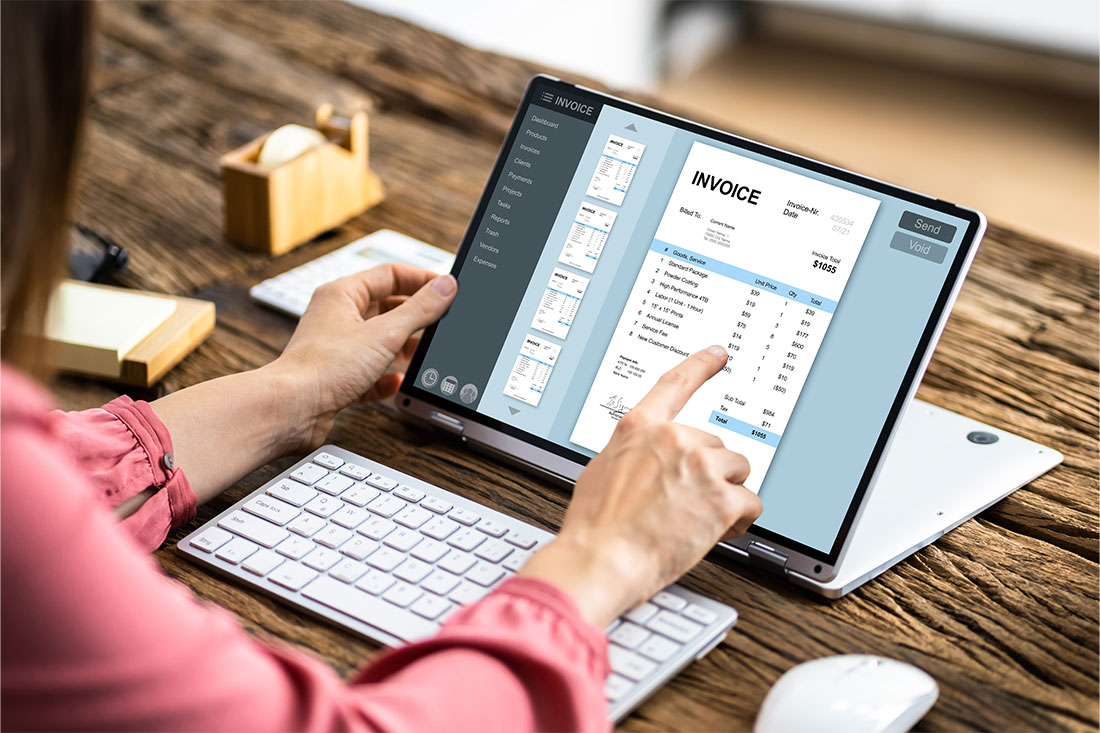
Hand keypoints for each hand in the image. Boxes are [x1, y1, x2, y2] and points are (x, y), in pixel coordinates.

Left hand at [270, 264, 456, 450]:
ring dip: (402, 348)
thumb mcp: (385, 334)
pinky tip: (395, 382)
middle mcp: (337, 316)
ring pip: (379, 340)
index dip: (422, 280)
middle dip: (414, 317)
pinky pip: (369, 371)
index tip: (447, 288)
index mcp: (343, 294)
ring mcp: (336, 347)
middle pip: (386, 307)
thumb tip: (446, 286)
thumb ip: (420, 309)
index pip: (390, 274)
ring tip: (421, 355)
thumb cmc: (323, 368)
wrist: (293, 409)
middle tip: (439, 323)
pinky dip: (385, 376)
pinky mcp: (337, 376)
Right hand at [519, 346, 761, 626]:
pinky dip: (740, 520)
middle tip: (689, 502)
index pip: (676, 383)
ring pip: (737, 470)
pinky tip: (718, 531)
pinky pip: (751, 502)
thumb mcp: (601, 470)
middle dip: (709, 473)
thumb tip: (646, 461)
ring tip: (701, 518)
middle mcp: (673, 438)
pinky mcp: (721, 498)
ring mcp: (700, 465)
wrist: (602, 559)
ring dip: (726, 494)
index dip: (701, 365)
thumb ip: (632, 454)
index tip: (718, 353)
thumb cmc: (596, 526)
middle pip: (715, 445)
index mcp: (640, 427)